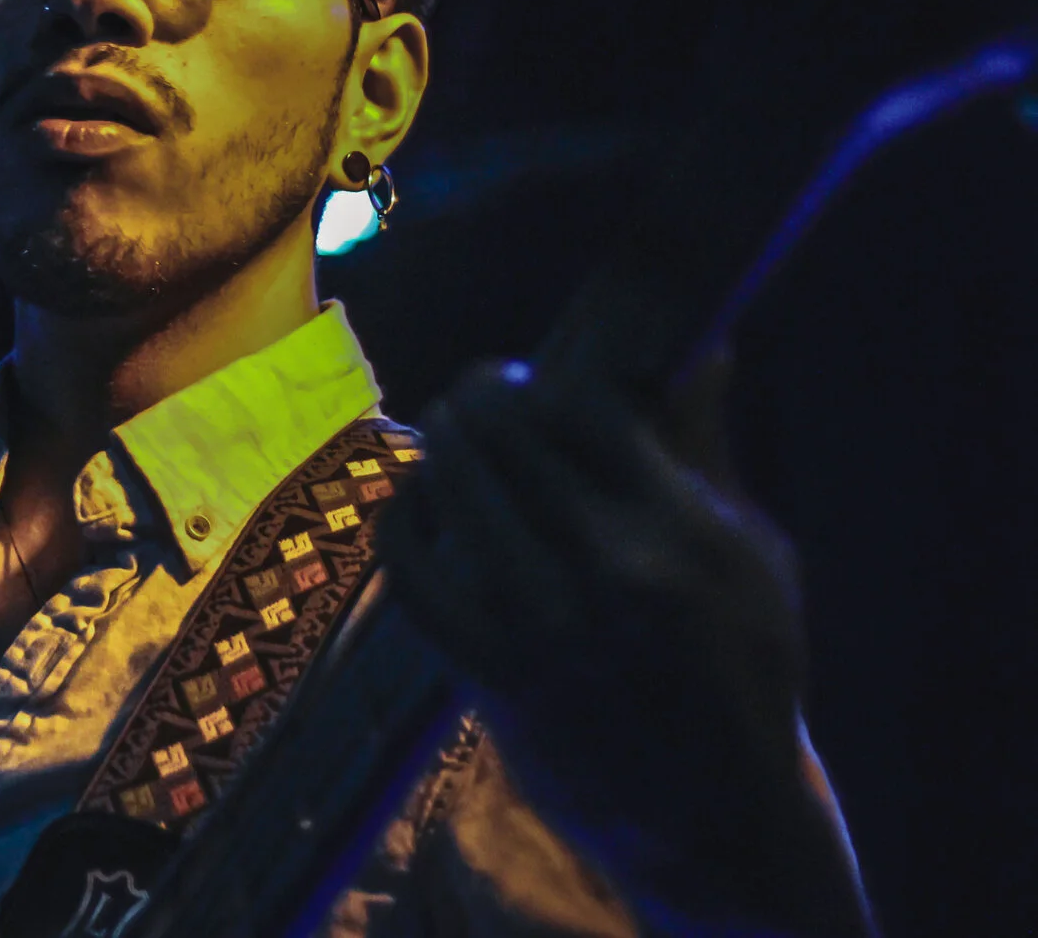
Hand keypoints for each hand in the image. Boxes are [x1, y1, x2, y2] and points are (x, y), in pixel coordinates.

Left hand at [379, 361, 873, 935]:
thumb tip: (702, 341)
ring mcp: (535, 623)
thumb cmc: (743, 666)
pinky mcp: (485, 668)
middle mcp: (603, 571)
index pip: (577, 406)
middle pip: (500, 433)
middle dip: (483, 397)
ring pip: (448, 484)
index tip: (537, 379)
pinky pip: (407, 566)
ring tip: (452, 436)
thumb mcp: (753, 558)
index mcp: (677, 533)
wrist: (711, 812)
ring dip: (441, 445)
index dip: (545, 381)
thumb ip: (705, 447)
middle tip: (482, 394)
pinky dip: (402, 518)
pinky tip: (417, 501)